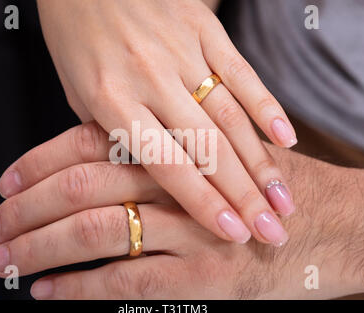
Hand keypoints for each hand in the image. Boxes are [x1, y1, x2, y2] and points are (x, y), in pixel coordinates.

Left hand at [0, 123, 363, 298]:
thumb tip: (99, 161)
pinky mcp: (208, 278)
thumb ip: (171, 151)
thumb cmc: (274, 187)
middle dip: (26, 208)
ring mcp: (193, 230)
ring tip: (6, 262)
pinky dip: (80, 289)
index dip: (39, 162)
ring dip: (40, 248)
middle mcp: (180, 180)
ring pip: (96, 232)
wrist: (336, 224)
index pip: (89, 143)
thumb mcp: (223, 150)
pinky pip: (127, 281)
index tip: (5, 182)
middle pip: (82, 186)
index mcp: (178, 143)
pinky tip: (48, 293)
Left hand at [21, 0, 298, 244]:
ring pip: (230, 116)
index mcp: (111, 99)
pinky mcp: (202, 28)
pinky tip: (287, 139)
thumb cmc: (76, 39)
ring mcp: (180, 51)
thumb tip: (147, 174)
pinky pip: (241, 72)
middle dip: (244, 195)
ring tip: (284, 198)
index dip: (204, 203)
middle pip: (208, 147)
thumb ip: (113, 134)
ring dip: (261, 163)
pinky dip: (267, 107)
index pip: (167, 164)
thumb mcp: (78, 94)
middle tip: (272, 231)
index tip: (233, 234)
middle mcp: (150, 77)